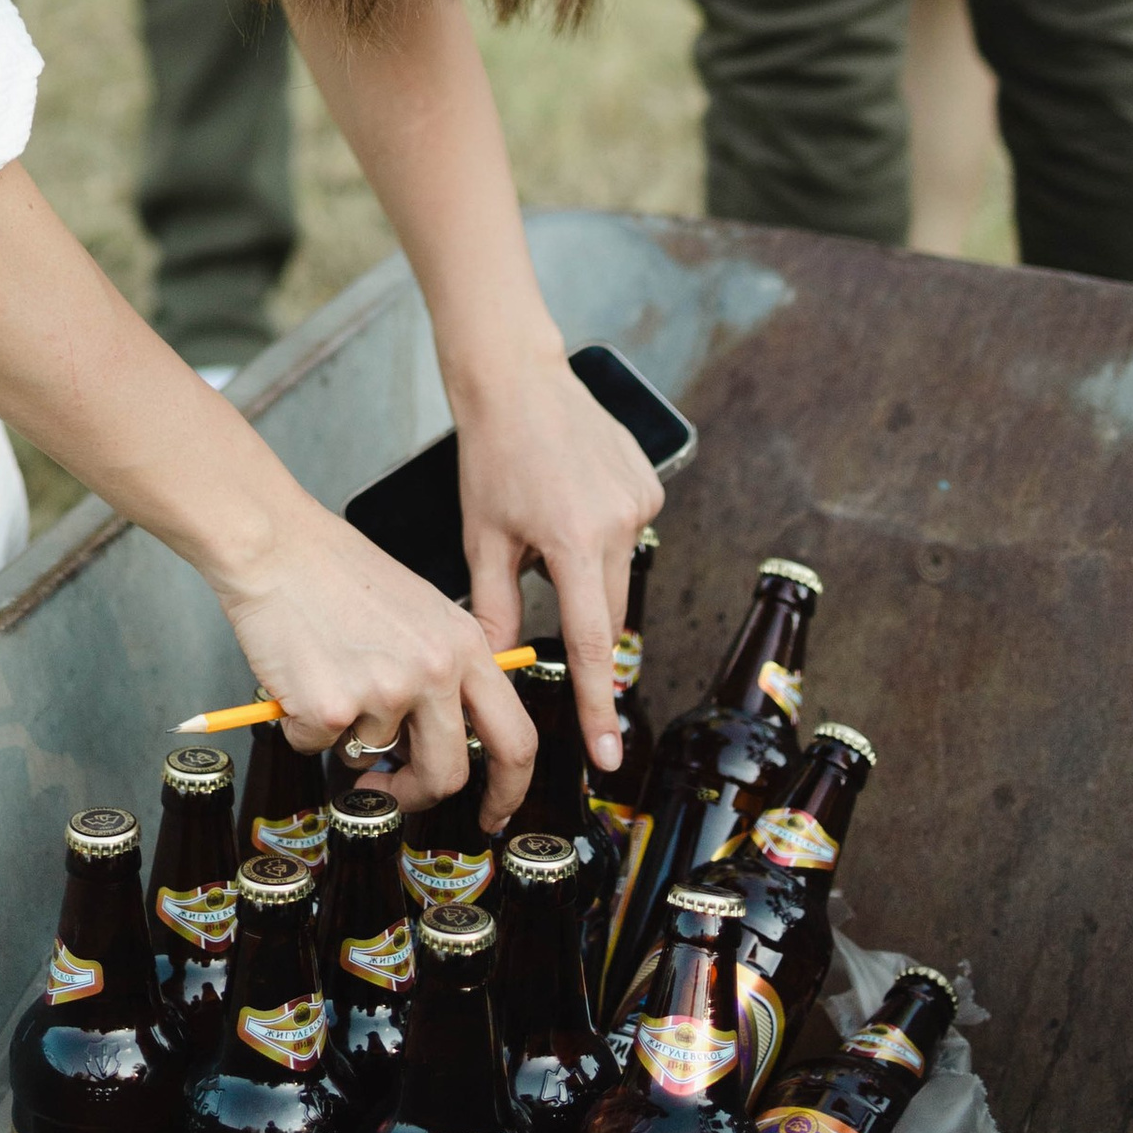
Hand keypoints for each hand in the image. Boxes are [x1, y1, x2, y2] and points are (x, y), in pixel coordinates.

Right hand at [210, 492, 535, 826]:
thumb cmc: (334, 571)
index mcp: (465, 645)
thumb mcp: (421, 612)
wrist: (274, 544)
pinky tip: (297, 676)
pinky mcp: (331, 707)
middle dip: (415, 794)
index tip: (492, 812)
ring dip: (342, 734)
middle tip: (388, 790)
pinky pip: (316, 746)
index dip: (508, 790)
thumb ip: (443, 671)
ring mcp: (386, 691)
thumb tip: (439, 738)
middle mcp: (436, 670)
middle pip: (448, 773)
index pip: (516, 738)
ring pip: (369, 756)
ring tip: (326, 675)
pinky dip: (299, 725)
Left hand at [454, 343, 663, 790]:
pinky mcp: (649, 484)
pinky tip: (571, 500)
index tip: (607, 752)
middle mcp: (618, 524)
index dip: (596, 706)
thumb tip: (497, 667)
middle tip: (543, 591)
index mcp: (574, 542)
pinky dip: (601, 537)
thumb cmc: (492, 453)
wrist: (518, 379)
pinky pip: (627, 535)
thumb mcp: (483, 537)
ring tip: (549, 524)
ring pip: (619, 575)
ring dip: (588, 575)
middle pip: (608, 615)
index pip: (591, 647)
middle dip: (581, 627)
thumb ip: (494, 609)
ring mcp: (641, 501)